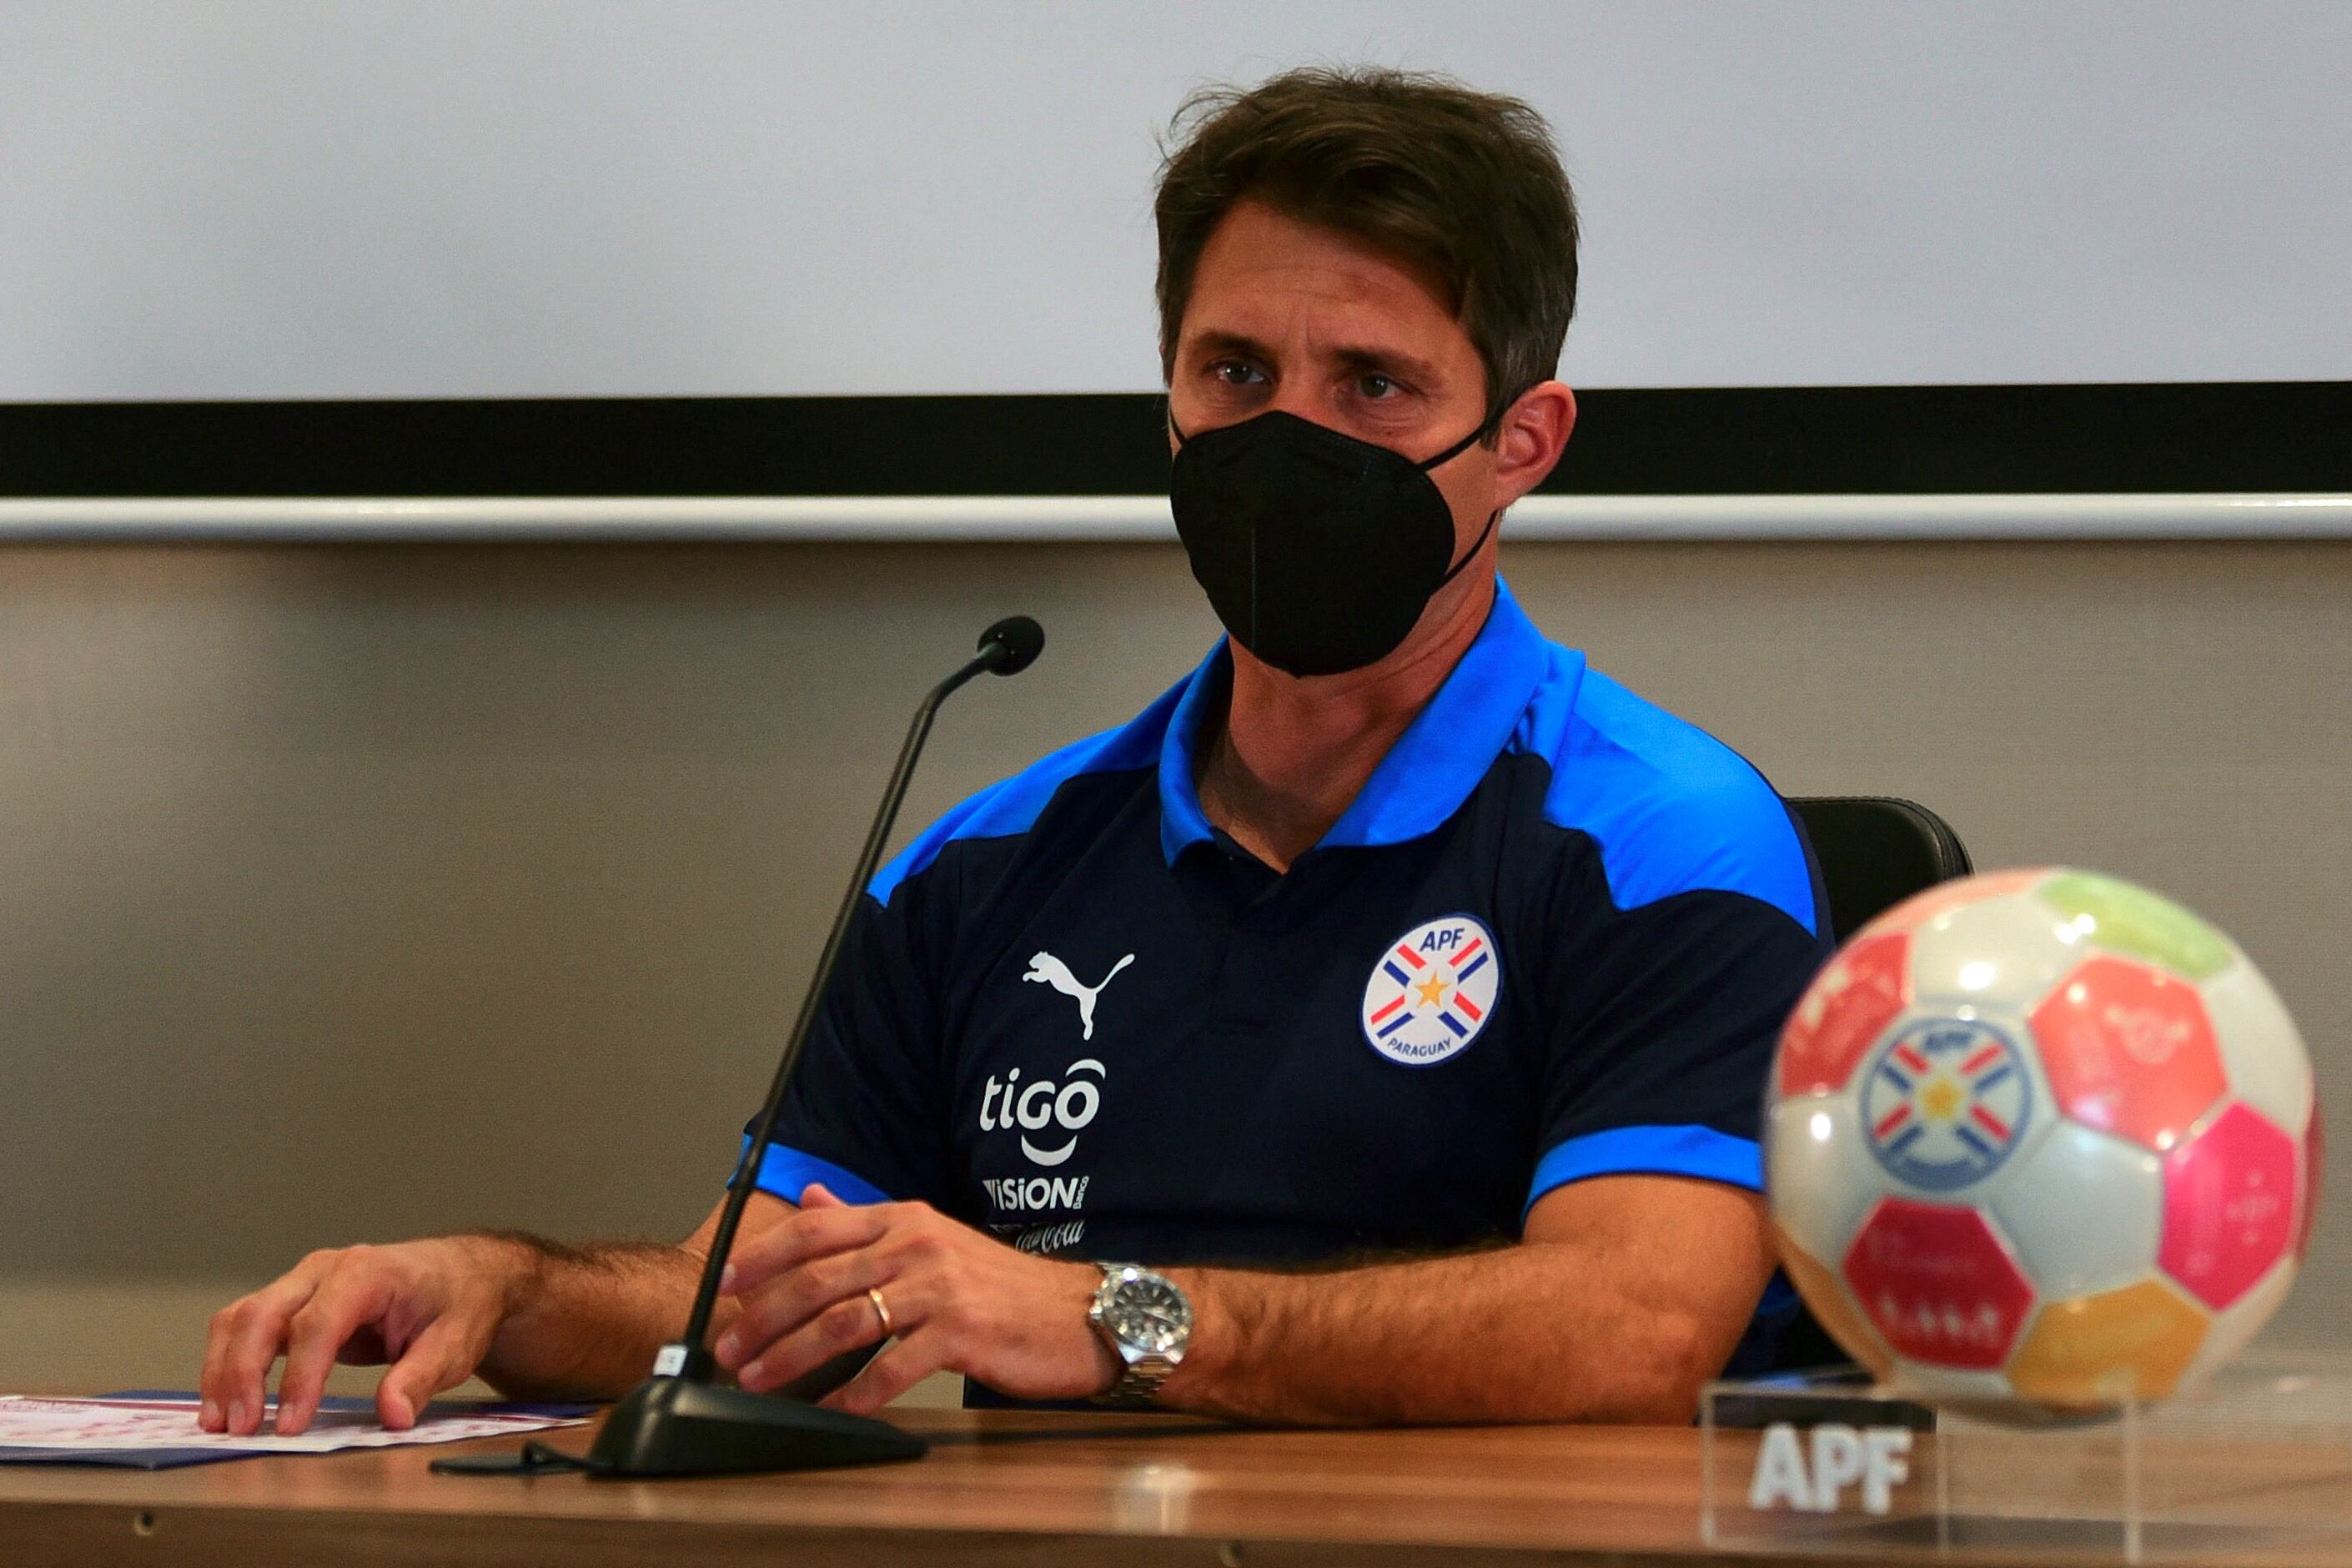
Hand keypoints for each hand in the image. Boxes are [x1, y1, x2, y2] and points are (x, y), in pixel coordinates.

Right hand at [199, 1236, 529, 1436]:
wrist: (460, 1274)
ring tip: (219, 1424)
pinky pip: (245, 1326)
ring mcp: (302, 1283)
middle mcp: (324, 1270)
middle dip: (243, 1373)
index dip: (300, 1378)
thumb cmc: (457, 1303)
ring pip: (242, 1318)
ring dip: (222, 1370)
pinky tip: (223, 1403)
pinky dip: (227, 1362)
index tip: (290, 1425)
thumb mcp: (455, 1343)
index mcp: (367, 1272)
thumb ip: (422, 1378)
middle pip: (264, 1315)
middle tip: (241, 1429)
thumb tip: (393, 1415)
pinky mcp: (292, 1302)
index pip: (318, 1324)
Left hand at [713, 1185, 1117, 1414]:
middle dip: (764, 1318)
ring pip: (846, 1322)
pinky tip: (832, 1410)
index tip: (725, 1285)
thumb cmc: (1001, 1285)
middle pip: (820, 1280)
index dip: (764, 1257)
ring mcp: (940, 1289)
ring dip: (792, 1357)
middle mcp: (917, 1246)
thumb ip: (866, 1220)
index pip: (817, 1229)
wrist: (1076, 1313)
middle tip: (729, 1349)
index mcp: (905, 1218)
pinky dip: (855, 1393)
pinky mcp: (962, 1332)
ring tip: (759, 1381)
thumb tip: (813, 1197)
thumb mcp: (933, 1238)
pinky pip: (893, 1367)